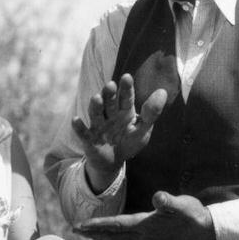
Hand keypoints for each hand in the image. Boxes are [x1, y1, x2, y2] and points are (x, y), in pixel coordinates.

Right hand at [71, 73, 167, 189]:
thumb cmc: (129, 143)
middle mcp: (110, 115)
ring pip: (96, 114)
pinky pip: (83, 133)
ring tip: (96, 98)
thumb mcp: (143, 130)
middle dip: (110, 94)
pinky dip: (78, 127)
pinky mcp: (89, 139)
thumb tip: (163, 92)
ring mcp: (98, 126)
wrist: (112, 162)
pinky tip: (75, 120)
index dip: (126, 88)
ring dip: (95, 106)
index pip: (126, 97)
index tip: (126, 77)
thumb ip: (152, 113)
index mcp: (125, 111)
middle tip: (111, 85)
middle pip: (110, 102)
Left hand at [75, 191, 213, 239]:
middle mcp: (143, 234)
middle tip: (73, 231)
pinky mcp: (150, 236)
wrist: (204, 227)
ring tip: (86, 234)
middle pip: (112, 235)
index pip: (116, 225)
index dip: (97, 224)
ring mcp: (146, 237)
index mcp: (146, 225)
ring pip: (117, 239)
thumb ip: (169, 201)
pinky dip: (113, 237)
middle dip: (92, 233)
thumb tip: (158, 196)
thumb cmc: (193, 213)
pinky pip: (125, 238)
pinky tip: (110, 234)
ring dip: (101, 236)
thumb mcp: (182, 204)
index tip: (80, 225)